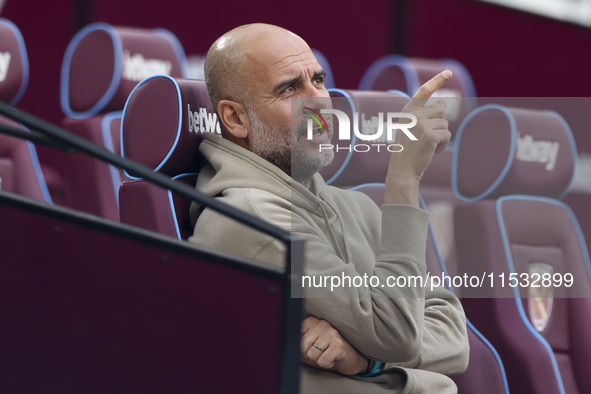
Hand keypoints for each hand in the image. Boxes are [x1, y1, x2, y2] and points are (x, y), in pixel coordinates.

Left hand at [301, 316, 368, 375]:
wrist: (350, 359)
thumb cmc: (328, 352)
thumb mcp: (311, 346)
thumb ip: (299, 344)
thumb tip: (286, 348)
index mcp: (312, 321)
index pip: (296, 335)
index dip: (301, 347)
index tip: (311, 347)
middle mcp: (322, 324)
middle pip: (302, 346)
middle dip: (310, 355)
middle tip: (321, 353)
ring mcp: (331, 333)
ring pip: (312, 355)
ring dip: (319, 360)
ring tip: (327, 355)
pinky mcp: (338, 345)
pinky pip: (322, 361)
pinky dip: (327, 364)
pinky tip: (333, 359)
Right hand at [384, 70, 452, 205]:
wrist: (402, 170)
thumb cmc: (408, 150)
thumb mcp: (414, 129)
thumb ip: (426, 114)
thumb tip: (442, 103)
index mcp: (407, 112)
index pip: (423, 91)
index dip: (436, 81)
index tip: (448, 72)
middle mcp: (414, 115)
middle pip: (440, 110)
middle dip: (439, 124)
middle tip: (427, 138)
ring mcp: (422, 125)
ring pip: (445, 124)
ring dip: (441, 136)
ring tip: (427, 146)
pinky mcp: (430, 136)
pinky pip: (446, 136)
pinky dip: (442, 145)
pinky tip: (431, 151)